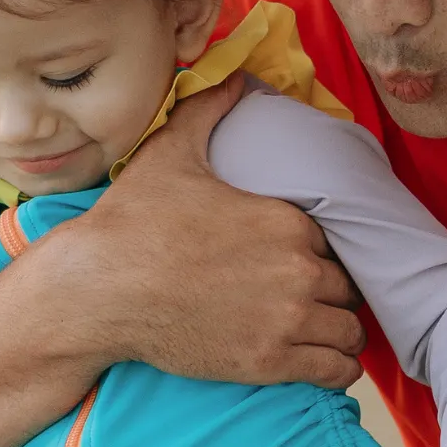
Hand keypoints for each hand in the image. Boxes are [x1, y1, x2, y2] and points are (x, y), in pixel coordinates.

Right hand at [62, 97, 364, 390]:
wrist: (98, 291)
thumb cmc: (132, 224)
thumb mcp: (171, 155)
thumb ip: (210, 110)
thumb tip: (235, 76)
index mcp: (284, 221)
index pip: (334, 241)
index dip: (318, 251)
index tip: (299, 260)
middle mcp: (296, 270)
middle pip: (347, 286)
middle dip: (330, 291)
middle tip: (305, 297)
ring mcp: (285, 320)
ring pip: (349, 330)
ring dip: (337, 330)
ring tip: (317, 331)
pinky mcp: (268, 362)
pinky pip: (335, 370)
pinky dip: (335, 366)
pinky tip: (319, 359)